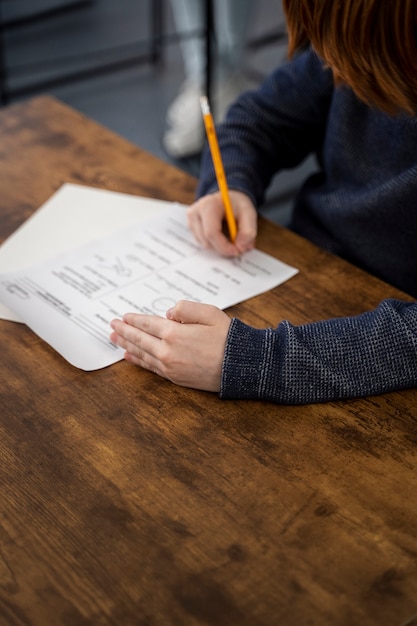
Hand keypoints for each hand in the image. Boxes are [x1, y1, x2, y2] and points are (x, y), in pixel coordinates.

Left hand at [109, 300, 230, 391]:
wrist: (242, 366)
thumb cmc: (229, 338)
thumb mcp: (210, 313)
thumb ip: (186, 308)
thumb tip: (168, 313)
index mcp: (175, 333)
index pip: (148, 324)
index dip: (134, 320)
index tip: (124, 317)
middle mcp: (168, 351)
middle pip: (140, 339)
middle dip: (124, 332)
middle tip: (112, 326)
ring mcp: (170, 367)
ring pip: (142, 354)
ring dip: (127, 346)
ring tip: (114, 340)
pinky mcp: (175, 378)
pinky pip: (151, 368)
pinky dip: (138, 361)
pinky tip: (129, 357)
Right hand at [187, 190, 256, 256]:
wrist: (228, 199)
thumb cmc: (237, 204)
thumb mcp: (248, 213)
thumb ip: (248, 230)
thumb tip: (241, 247)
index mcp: (208, 205)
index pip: (211, 233)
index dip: (224, 246)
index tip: (237, 251)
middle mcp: (195, 212)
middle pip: (206, 241)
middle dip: (223, 248)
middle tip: (238, 247)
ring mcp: (191, 220)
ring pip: (205, 244)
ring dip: (219, 246)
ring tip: (232, 238)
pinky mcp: (191, 227)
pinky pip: (203, 242)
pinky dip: (215, 244)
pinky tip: (223, 236)